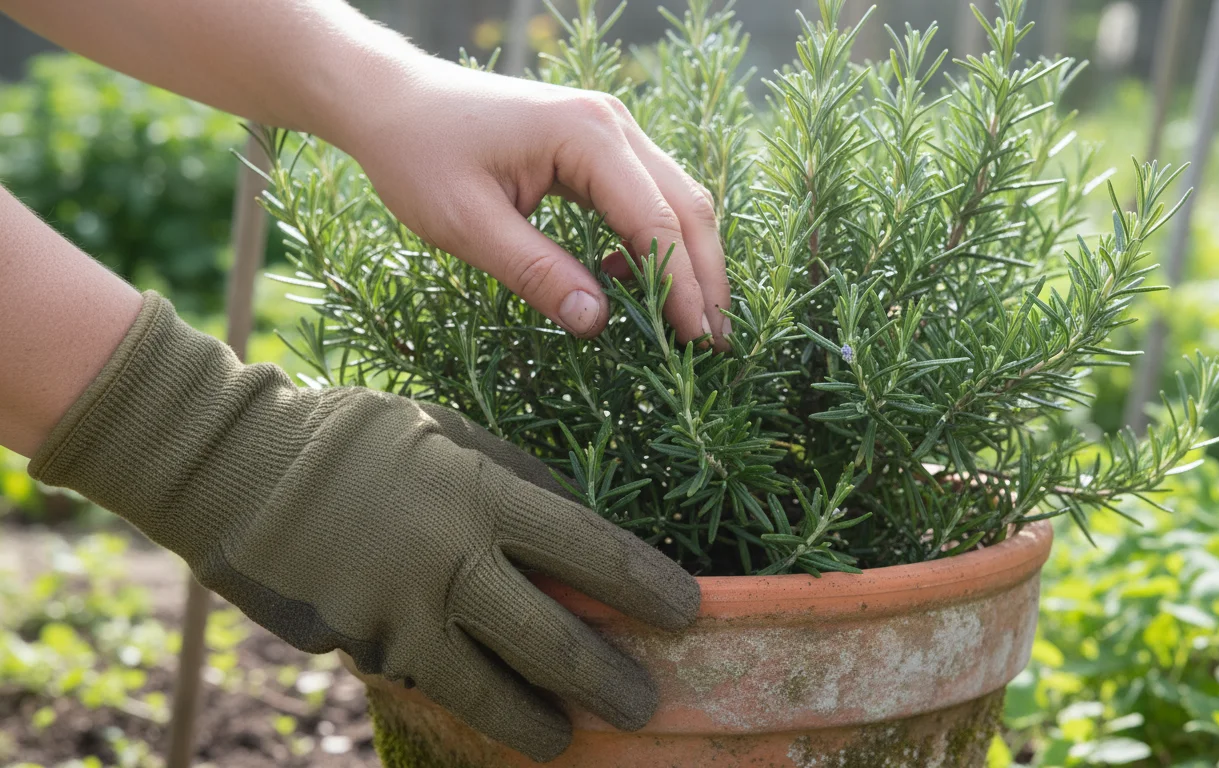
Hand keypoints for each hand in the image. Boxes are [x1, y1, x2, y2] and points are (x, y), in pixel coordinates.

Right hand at [29, 293, 700, 760]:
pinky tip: (498, 711)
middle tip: (647, 704)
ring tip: (570, 735)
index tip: (691, 612)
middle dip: (611, 681)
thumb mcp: (446, 429)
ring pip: (493, 692)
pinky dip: (472, 702)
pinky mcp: (364, 649)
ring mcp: (405, 616)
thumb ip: (514, 477)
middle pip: (556, 641)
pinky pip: (433, 684)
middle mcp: (453, 563)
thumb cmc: (355, 436)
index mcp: (484, 493)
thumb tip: (575, 524)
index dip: (650, 588)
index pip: (594, 552)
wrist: (235, 469)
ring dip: (543, 721)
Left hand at [335, 58, 730, 346]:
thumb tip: (597, 323)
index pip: (657, 221)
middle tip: (714, 344)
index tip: (696, 343)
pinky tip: (633, 285)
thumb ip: (535, 272)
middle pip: (686, 206)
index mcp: (586, 135)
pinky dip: (654, 244)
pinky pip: (645, 197)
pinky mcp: (597, 145)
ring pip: (675, 201)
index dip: (682, 287)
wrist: (390, 101)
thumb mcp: (467, 224)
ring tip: (691, 325)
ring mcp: (610, 130)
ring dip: (687, 262)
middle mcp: (613, 123)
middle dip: (704, 278)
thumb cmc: (418, 156)